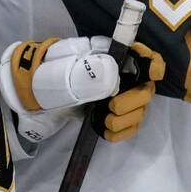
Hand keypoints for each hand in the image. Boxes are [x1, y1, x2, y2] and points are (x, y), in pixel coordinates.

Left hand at [0, 38, 163, 143]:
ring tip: (105, 122)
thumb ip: (90, 73)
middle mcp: (123, 77)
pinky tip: (106, 132)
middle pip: (147, 90)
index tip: (151, 72)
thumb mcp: (66, 70)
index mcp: (115, 59)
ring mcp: (120, 98)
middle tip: (112, 107)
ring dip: (126, 120)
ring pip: (140, 111)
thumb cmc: (50, 77)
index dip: (154, 64)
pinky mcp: (114, 116)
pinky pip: (130, 127)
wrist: (36, 96)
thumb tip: (113, 78)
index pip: (147, 58)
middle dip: (134, 101)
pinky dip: (121, 133)